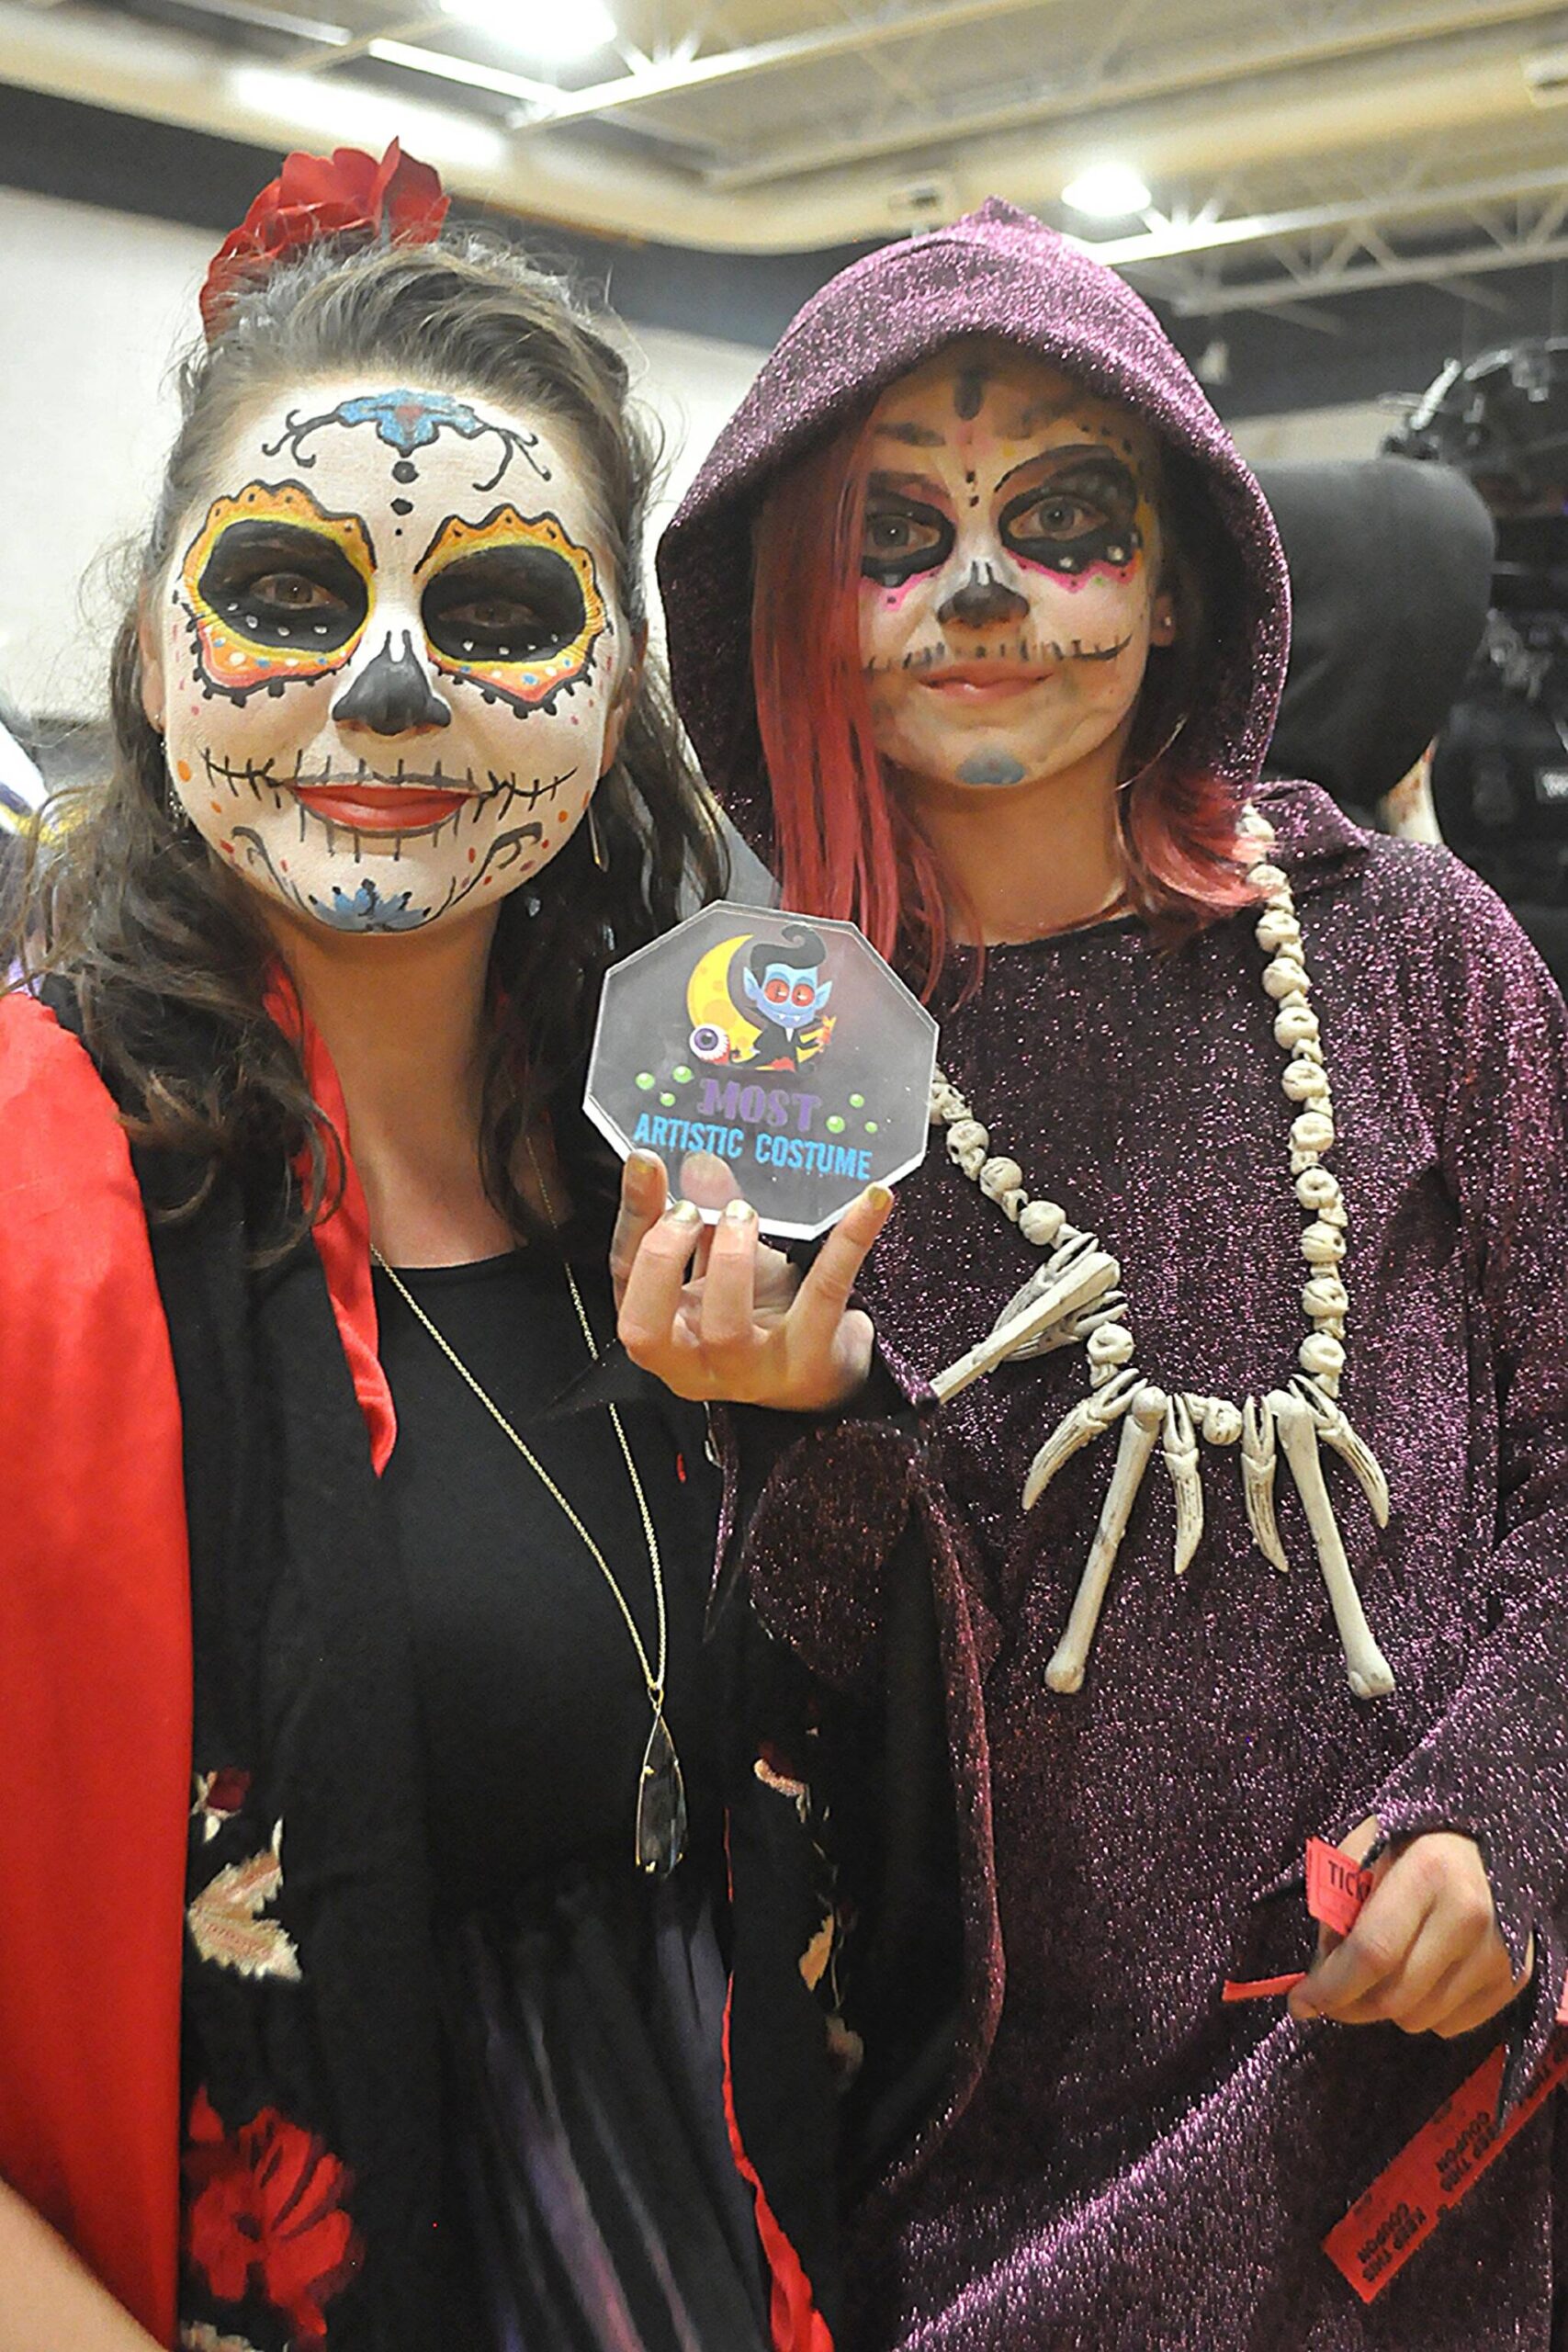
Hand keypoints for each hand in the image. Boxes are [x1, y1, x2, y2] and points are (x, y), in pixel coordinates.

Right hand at [612, 1150, 892, 1410]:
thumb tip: (701, 1161)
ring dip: (731, 1259)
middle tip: (696, 1209)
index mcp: (663, 1330)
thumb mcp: (724, 1263)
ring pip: (725, 1328)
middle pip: (649, 1326)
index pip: (625, 1278)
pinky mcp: (808, 1362)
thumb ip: (707, 1217)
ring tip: (745, 1214)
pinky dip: (849, 1241)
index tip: (648, 1163)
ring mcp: (750, 1372)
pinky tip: (873, 1199)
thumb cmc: (760, 1313)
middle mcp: (694, 1363)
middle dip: (665, 1255)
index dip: (633, 1218)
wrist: (822, 1370)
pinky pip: (824, 1294)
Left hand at [1288, 1817, 1533, 2037]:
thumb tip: (1323, 1972)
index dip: (1331, 1987)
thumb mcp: (1363, 1850)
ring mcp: (1500, 1953)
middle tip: (1332, 1994)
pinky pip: (1452, 2024)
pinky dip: (1425, 2011)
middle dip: (1351, 2005)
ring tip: (1384, 1969)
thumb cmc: (1413, 1839)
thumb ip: (1337, 1907)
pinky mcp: (1516, 1979)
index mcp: (1428, 1873)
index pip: (1373, 1953)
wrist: (1487, 1839)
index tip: (1299, 2003)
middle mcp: (1470, 1917)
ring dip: (1389, 2007)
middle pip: (1396, 1997)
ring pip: (1421, 2018)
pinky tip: (1421, 1974)